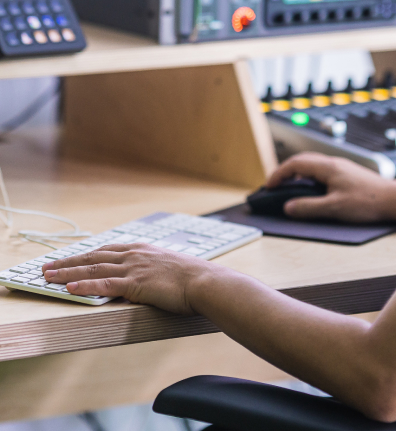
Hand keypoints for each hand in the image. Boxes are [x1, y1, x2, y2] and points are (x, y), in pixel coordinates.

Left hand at [41, 244, 214, 314]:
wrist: (205, 282)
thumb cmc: (193, 279)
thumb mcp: (169, 269)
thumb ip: (153, 271)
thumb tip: (147, 280)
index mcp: (142, 250)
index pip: (106, 250)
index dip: (84, 255)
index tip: (68, 258)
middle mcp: (135, 255)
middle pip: (94, 256)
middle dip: (68, 262)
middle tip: (47, 267)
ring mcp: (134, 268)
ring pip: (93, 268)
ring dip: (68, 272)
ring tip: (48, 276)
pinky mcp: (135, 283)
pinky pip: (104, 283)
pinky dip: (85, 285)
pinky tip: (69, 287)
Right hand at [267, 152, 395, 222]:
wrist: (395, 199)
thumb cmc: (368, 202)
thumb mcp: (334, 208)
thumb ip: (309, 207)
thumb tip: (288, 207)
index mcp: (328, 166)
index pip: (295, 163)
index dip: (279, 174)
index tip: (268, 186)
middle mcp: (334, 163)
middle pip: (303, 161)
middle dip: (285, 172)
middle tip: (274, 187)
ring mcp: (342, 168)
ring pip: (313, 166)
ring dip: (298, 175)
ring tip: (289, 189)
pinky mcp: (348, 175)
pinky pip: (322, 172)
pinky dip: (310, 179)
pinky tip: (312, 192)